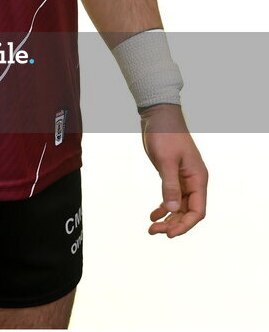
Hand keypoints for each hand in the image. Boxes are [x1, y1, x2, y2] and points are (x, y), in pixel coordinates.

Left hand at [139, 103, 207, 237]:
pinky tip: (153, 215)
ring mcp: (183, 179)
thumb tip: (172, 208)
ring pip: (179, 206)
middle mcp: (193, 181)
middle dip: (173, 224)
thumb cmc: (166, 134)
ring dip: (168, 218)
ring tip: (152, 228)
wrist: (159, 115)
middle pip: (188, 212)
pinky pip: (171, 197)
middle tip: (154, 231)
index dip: (186, 225)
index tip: (170, 234)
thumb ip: (169, 184)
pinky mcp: (172, 175)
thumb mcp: (166, 160)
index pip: (198, 210)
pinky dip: (164, 207)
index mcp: (198, 178)